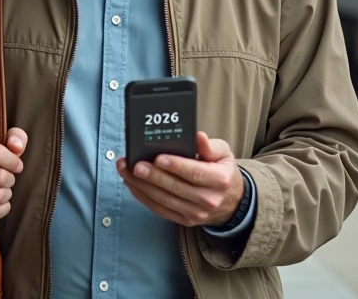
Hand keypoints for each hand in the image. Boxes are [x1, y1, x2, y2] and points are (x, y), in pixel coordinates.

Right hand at [0, 127, 27, 221]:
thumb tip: (18, 146)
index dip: (13, 162)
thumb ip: (15, 137)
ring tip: (4, 189)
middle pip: (0, 177)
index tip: (17, 165)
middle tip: (8, 178)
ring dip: (7, 194)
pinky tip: (2, 202)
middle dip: (10, 179)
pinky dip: (3, 209)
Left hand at [116, 131, 243, 226]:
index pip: (195, 173)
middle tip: (134, 164)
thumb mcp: (224, 154)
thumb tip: (198, 137)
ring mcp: (196, 213)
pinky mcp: (184, 220)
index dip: (176, 166)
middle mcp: (208, 200)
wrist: (231, 202)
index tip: (158, 158)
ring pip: (164, 199)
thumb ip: (210, 146)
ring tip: (126, 171)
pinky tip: (131, 184)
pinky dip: (143, 197)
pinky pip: (160, 209)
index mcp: (220, 180)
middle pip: (176, 187)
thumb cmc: (223, 172)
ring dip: (141, 185)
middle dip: (152, 175)